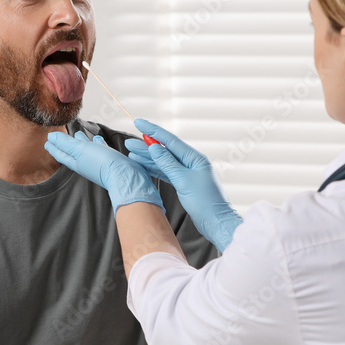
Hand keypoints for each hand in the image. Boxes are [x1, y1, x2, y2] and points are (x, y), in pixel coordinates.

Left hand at [45, 131, 163, 212]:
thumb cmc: (102, 164)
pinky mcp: (109, 161)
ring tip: (79, 134)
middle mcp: (85, 162)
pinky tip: (98, 139)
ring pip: (86, 149)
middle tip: (59, 138)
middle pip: (72, 152)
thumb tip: (51, 138)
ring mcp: (97, 162)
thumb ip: (66, 144)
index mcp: (76, 161)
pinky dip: (97, 143)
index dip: (54, 147)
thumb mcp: (80, 151)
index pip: (61, 153)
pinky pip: (100, 149)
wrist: (125, 176)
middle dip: (66, 144)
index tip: (47, 141)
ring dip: (82, 141)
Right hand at [125, 119, 242, 251]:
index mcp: (195, 158)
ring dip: (148, 157)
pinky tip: (143, 164)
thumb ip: (168, 164)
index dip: (153, 131)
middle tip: (129, 142)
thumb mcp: (184, 181)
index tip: (138, 122)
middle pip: (165, 151)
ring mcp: (187, 173)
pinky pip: (166, 172)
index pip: (170, 141)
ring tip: (131, 151)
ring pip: (164, 161)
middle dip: (146, 145)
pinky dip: (154, 168)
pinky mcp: (184, 183)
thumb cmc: (204, 203)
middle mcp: (191, 163)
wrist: (215, 222)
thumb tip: (154, 148)